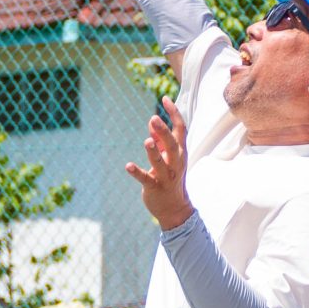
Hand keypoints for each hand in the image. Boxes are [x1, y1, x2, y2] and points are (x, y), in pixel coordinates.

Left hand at [128, 100, 193, 231]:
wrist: (175, 208)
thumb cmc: (170, 177)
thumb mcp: (168, 157)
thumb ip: (160, 140)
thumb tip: (152, 122)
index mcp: (180, 152)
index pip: (180, 129)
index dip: (174, 113)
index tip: (165, 99)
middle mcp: (175, 163)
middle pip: (172, 144)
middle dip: (164, 132)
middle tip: (154, 118)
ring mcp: (166, 176)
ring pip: (160, 162)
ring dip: (153, 152)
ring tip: (147, 141)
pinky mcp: (155, 188)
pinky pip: (146, 179)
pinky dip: (137, 172)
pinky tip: (128, 166)